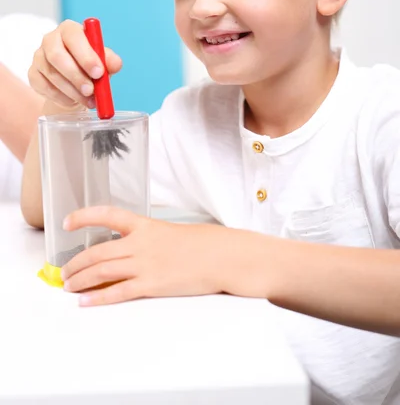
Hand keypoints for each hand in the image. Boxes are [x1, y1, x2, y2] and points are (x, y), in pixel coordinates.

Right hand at [28, 19, 121, 108]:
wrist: (75, 83)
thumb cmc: (90, 66)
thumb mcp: (104, 62)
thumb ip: (110, 61)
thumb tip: (115, 64)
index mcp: (70, 30)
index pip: (74, 37)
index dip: (85, 55)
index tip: (99, 72)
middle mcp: (50, 39)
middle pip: (57, 56)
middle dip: (76, 76)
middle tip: (91, 91)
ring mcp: (39, 56)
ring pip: (52, 74)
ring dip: (72, 90)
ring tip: (89, 100)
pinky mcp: (33, 74)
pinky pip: (44, 87)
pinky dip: (61, 97)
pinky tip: (73, 101)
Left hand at [61, 206, 234, 306]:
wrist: (221, 256)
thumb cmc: (200, 244)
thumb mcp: (169, 233)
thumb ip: (146, 240)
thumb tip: (125, 253)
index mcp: (145, 225)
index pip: (107, 215)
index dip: (84, 217)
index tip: (67, 223)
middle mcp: (141, 243)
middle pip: (98, 251)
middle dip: (76, 263)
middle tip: (64, 272)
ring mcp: (146, 264)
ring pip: (102, 270)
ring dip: (81, 279)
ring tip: (69, 287)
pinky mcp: (152, 284)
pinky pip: (118, 291)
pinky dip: (98, 297)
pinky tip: (85, 301)